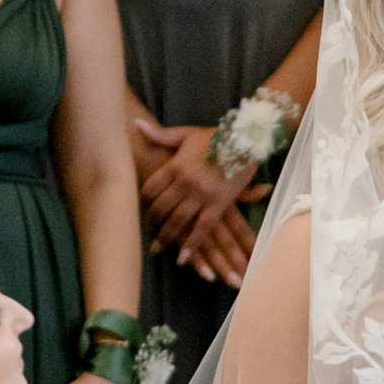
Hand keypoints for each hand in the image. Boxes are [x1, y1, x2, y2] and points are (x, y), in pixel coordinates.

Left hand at [135, 122, 267, 286]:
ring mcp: (201, 196)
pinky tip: (182, 258)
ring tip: (156, 248)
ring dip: (165, 237)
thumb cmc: (216, 136)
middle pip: (161, 207)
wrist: (246, 140)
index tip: (140, 208)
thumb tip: (136, 125)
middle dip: (152, 222)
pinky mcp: (218, 205)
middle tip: (145, 231)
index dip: (143, 200)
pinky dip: (191, 245)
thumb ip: (161, 135)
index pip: (151, 187)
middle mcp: (185, 183)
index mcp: (175, 165)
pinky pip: (202, 229)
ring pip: (178, 221)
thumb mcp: (187, 133)